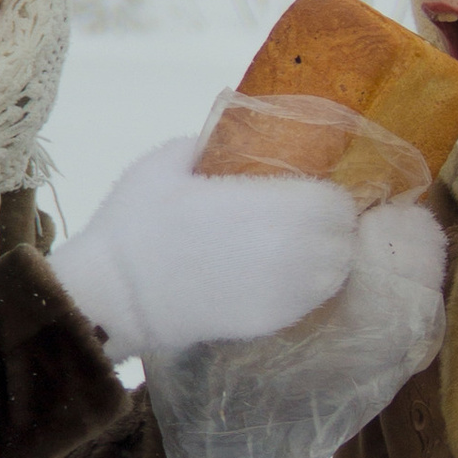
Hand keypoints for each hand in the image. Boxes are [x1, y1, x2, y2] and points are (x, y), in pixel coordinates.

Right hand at [50, 139, 357, 367]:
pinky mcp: (270, 324)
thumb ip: (211, 142)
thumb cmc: (135, 223)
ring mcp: (282, 295)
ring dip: (325, 256)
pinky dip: (308, 285)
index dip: (328, 192)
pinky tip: (281, 273)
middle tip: (304, 213)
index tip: (308, 186)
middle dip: (331, 224)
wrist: (112, 296)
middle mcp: (287, 253)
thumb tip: (235, 133)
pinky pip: (312, 301)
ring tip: (296, 244)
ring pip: (336, 273)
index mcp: (266, 206)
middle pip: (344, 238)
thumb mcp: (167, 161)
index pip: (337, 201)